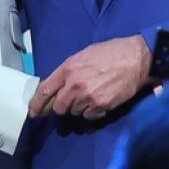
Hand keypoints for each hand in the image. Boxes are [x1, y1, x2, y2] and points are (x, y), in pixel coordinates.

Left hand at [28, 35, 150, 119]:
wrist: (134, 59)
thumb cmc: (109, 53)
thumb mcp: (83, 56)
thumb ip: (69, 71)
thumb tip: (58, 85)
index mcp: (67, 69)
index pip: (45, 90)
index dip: (37, 103)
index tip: (33, 111)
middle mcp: (75, 85)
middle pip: (59, 107)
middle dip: (63, 106)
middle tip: (71, 101)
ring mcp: (88, 97)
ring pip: (75, 112)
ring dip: (80, 107)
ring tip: (91, 94)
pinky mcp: (101, 106)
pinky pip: (89, 116)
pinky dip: (92, 111)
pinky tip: (100, 100)